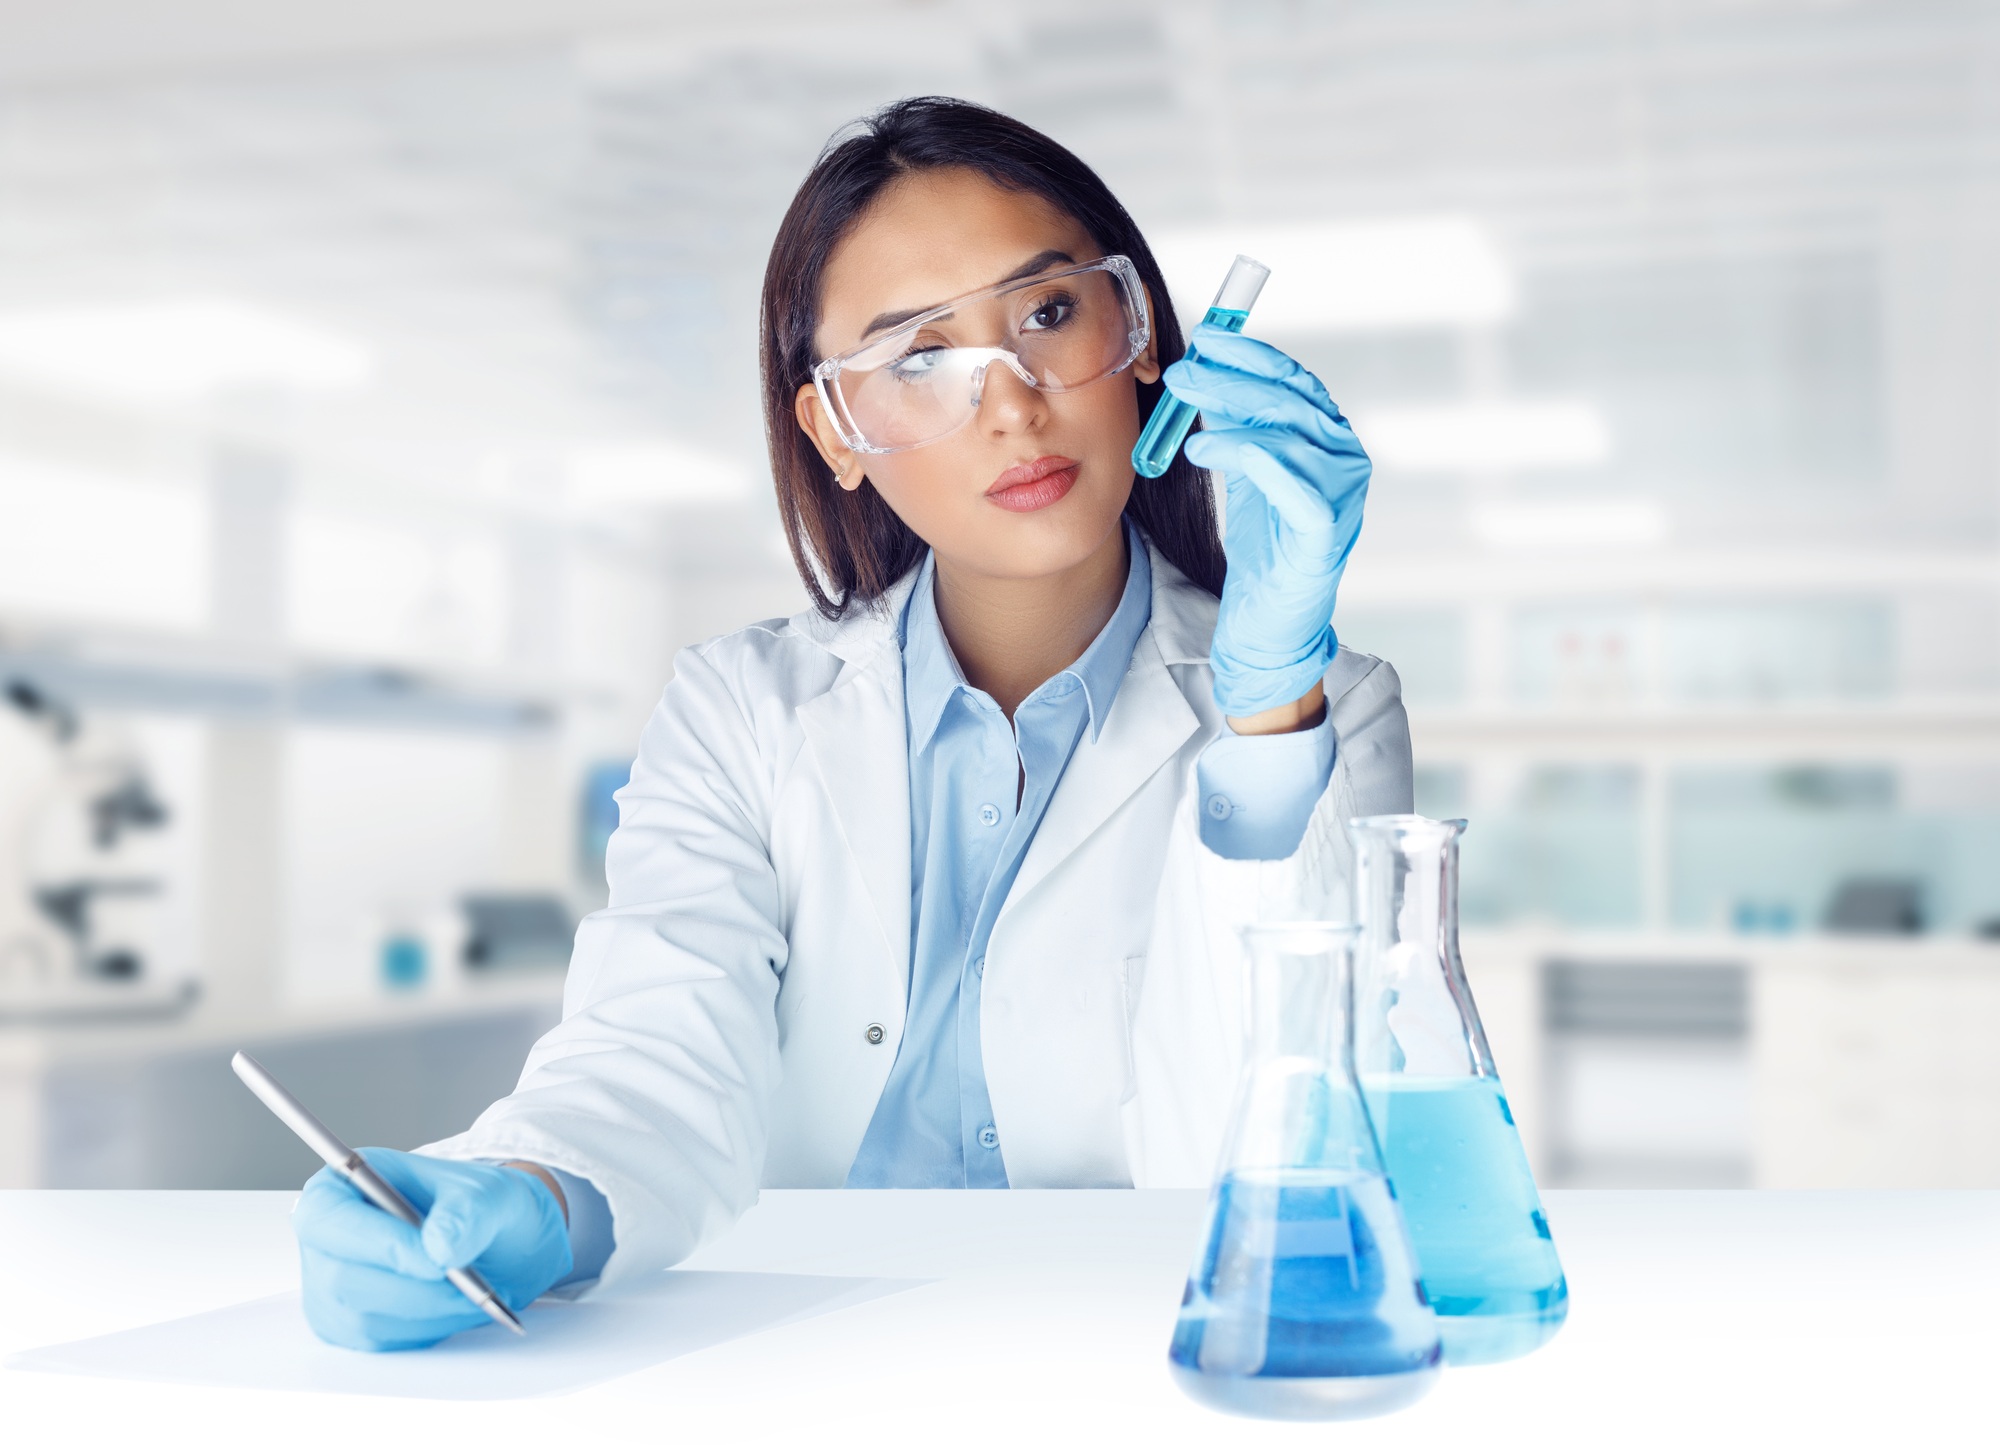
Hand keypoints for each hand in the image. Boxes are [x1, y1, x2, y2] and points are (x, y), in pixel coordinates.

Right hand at [292, 1149, 571, 1350]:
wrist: (495, 1242)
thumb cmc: (477, 1207)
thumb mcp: (490, 1192)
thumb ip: (468, 1211)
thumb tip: (439, 1245)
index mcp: (341, 1185)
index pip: (330, 1219)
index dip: (379, 1244)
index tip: (437, 1262)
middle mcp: (325, 1238)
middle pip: (342, 1279)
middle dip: (415, 1289)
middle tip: (470, 1286)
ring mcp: (329, 1287)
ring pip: (365, 1319)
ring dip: (430, 1312)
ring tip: (476, 1293)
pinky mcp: (347, 1327)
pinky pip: (381, 1343)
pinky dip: (428, 1329)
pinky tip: (457, 1306)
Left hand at [1164, 325, 1370, 718]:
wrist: (1272, 620)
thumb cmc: (1263, 545)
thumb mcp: (1246, 469)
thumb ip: (1236, 422)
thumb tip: (1205, 369)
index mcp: (1326, 436)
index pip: (1291, 378)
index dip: (1249, 354)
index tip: (1205, 337)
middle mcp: (1343, 456)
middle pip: (1289, 397)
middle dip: (1232, 375)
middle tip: (1181, 368)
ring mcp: (1341, 491)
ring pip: (1288, 431)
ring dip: (1231, 410)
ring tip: (1182, 405)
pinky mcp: (1325, 527)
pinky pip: (1288, 478)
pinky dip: (1245, 453)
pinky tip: (1204, 446)